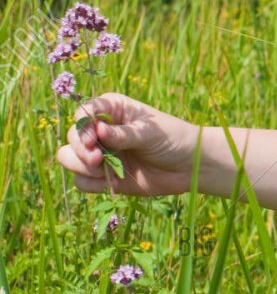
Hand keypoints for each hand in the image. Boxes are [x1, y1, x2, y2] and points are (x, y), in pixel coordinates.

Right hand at [56, 92, 198, 197]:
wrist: (190, 167)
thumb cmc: (174, 139)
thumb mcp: (150, 133)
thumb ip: (123, 134)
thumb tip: (98, 130)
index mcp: (112, 109)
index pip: (84, 113)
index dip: (82, 126)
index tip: (93, 139)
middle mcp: (101, 130)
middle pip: (72, 137)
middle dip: (80, 149)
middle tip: (97, 159)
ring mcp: (101, 154)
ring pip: (69, 158)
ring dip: (80, 166)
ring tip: (102, 170)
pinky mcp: (104, 176)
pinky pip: (82, 182)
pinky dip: (91, 183)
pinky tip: (112, 183)